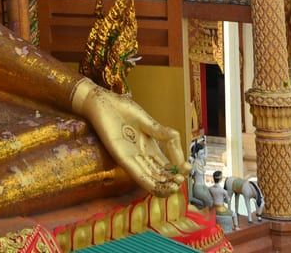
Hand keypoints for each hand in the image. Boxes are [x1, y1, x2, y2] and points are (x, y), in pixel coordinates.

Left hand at [73, 79, 189, 196]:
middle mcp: (143, 156)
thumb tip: (177, 136)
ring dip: (162, 185)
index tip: (187, 168)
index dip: (177, 169)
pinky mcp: (122, 158)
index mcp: (151, 147)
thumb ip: (161, 132)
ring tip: (174, 187)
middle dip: (171, 180)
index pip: (166, 165)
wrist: (103, 103)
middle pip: (159, 174)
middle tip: (180, 181)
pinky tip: (157, 187)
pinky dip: (147, 182)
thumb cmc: (123, 109)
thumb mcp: (147, 120)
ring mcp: (133, 158)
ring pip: (149, 178)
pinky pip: (136, 173)